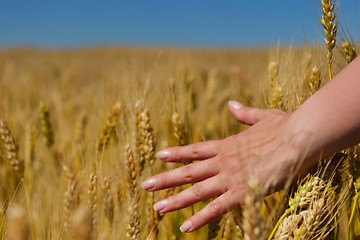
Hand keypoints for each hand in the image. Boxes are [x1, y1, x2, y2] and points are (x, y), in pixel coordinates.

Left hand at [142, 100, 309, 231]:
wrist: (299, 138)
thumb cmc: (285, 127)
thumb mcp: (261, 117)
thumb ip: (243, 113)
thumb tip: (231, 105)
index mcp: (227, 145)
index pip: (195, 150)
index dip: (176, 153)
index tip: (159, 155)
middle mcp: (223, 161)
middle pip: (188, 171)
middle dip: (165, 179)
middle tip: (145, 186)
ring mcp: (230, 177)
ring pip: (196, 191)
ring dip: (175, 200)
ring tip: (157, 208)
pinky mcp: (242, 193)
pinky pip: (216, 208)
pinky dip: (200, 218)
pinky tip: (185, 227)